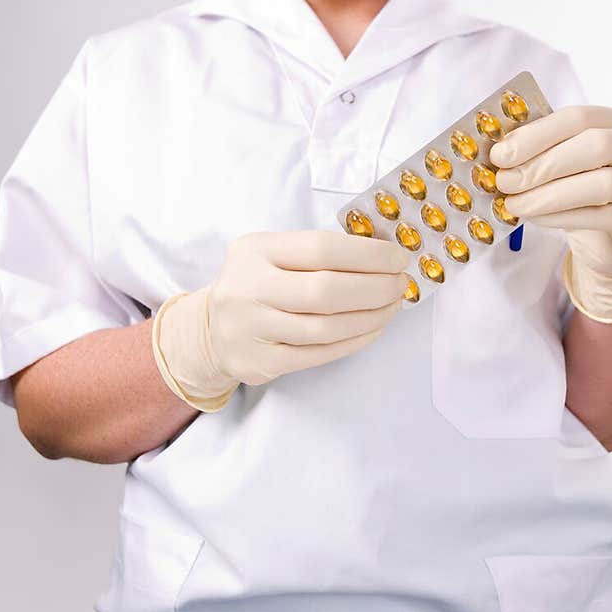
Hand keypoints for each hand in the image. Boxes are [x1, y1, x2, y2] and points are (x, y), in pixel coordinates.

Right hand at [153, 230, 408, 408]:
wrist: (210, 330)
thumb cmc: (256, 284)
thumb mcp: (271, 253)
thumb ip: (316, 252)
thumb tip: (382, 256)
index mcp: (255, 250)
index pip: (321, 248)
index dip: (368, 255)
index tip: (398, 259)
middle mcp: (248, 288)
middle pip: (326, 291)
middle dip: (375, 288)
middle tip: (401, 286)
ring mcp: (252, 329)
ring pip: (326, 328)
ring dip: (370, 317)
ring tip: (392, 307)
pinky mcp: (261, 363)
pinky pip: (319, 354)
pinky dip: (354, 341)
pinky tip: (373, 329)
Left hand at [489, 106, 611, 320]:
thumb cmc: (590, 189)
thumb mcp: (572, 160)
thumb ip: (547, 150)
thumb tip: (502, 153)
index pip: (579, 117)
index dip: (537, 134)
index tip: (500, 154)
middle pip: (595, 147)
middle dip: (543, 165)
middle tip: (505, 182)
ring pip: (602, 184)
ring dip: (550, 195)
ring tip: (517, 205)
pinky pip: (605, 217)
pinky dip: (565, 217)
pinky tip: (538, 218)